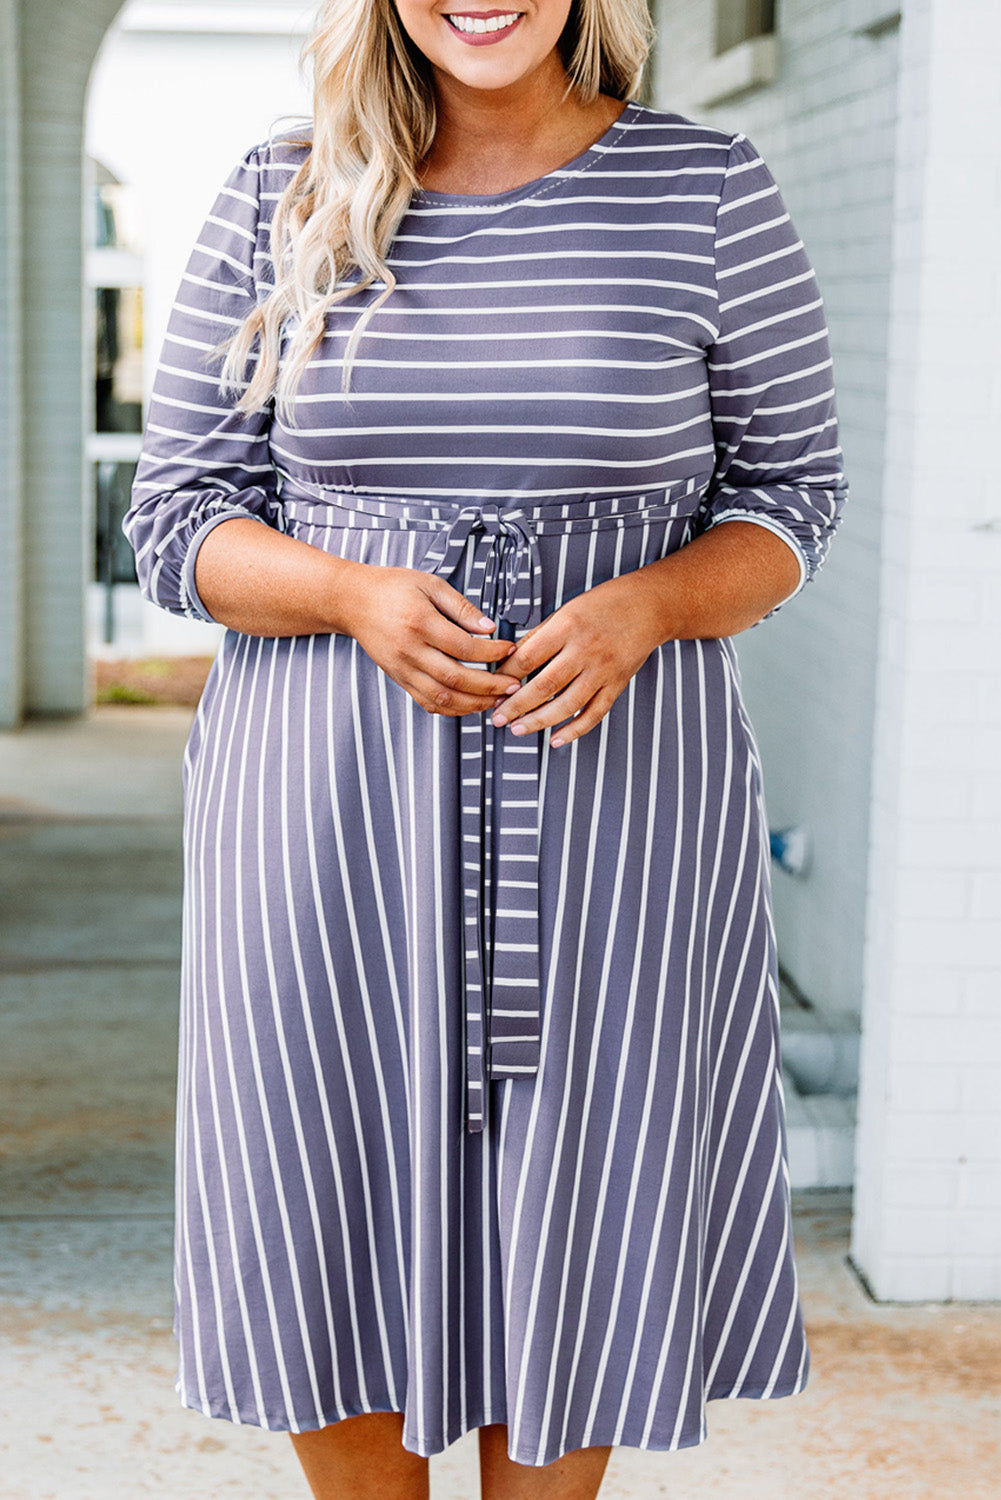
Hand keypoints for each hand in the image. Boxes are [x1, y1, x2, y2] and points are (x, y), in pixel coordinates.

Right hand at [342, 562, 521, 716]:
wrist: (351, 602)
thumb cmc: (391, 587)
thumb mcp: (429, 584)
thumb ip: (460, 606)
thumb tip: (489, 628)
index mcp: (420, 623)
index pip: (464, 647)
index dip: (492, 652)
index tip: (511, 649)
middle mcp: (409, 650)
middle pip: (455, 678)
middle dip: (490, 686)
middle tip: (514, 685)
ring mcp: (401, 669)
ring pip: (442, 698)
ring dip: (474, 704)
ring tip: (498, 700)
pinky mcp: (398, 679)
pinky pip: (426, 702)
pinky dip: (451, 710)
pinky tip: (471, 705)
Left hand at [490, 574, 664, 747]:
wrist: (649, 606)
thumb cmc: (604, 604)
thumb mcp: (567, 610)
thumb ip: (540, 636)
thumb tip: (511, 661)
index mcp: (567, 627)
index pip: (528, 657)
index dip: (506, 676)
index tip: (493, 687)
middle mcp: (585, 650)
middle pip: (544, 685)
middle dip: (516, 705)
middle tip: (497, 718)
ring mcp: (603, 670)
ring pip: (567, 704)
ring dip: (539, 721)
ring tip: (517, 729)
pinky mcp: (617, 684)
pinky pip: (594, 713)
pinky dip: (574, 730)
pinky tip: (556, 739)